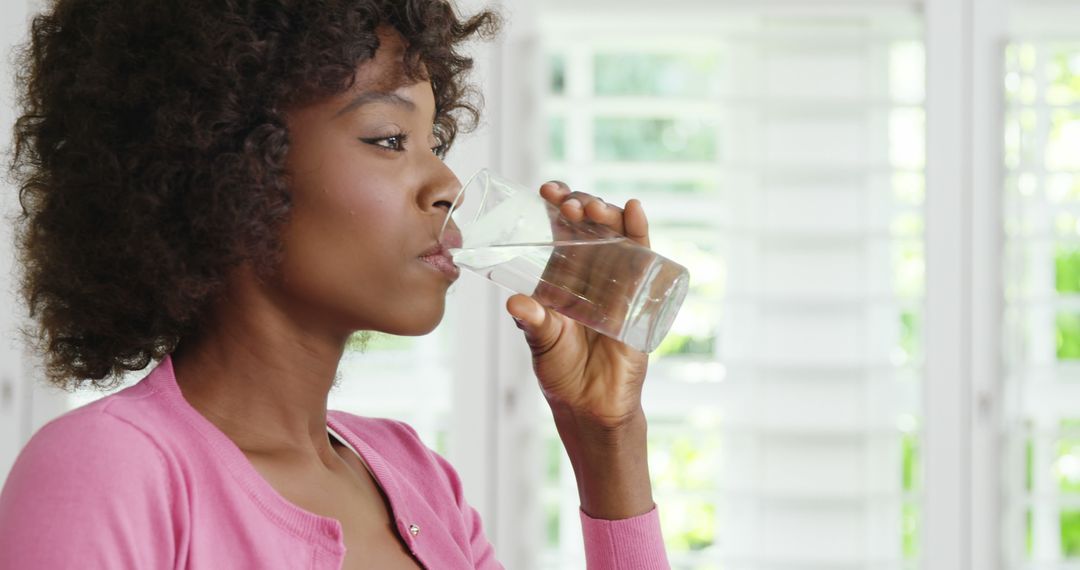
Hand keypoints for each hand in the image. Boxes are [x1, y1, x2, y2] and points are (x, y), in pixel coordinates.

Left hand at [505, 181, 650, 427]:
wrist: (593, 407)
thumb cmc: (562, 372)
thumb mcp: (542, 343)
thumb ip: (533, 323)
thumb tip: (515, 303)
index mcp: (562, 278)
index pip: (559, 232)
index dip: (556, 208)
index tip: (546, 191)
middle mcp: (591, 274)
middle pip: (589, 228)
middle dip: (580, 207)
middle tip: (567, 201)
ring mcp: (618, 283)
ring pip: (616, 237)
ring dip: (607, 215)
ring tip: (594, 207)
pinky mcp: (640, 297)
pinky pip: (644, 260)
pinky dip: (640, 233)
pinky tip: (635, 211)